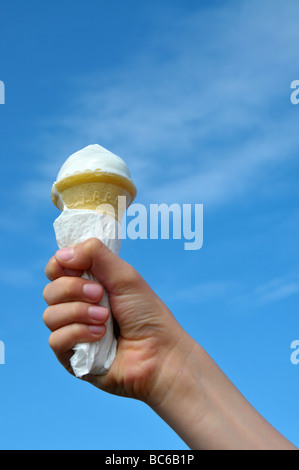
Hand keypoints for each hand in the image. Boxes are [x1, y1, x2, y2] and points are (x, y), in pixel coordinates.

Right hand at [43, 238, 191, 406]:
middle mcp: (77, 306)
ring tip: (105, 319)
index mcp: (88, 284)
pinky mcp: (71, 356)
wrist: (158, 353)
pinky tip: (100, 336)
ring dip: (79, 313)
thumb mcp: (124, 276)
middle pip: (50, 291)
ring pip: (50, 315)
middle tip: (100, 295)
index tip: (78, 266)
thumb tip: (63, 253)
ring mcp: (72, 331)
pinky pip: (56, 339)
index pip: (57, 269)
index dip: (60, 265)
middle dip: (73, 289)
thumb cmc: (146, 314)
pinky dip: (78, 333)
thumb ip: (95, 255)